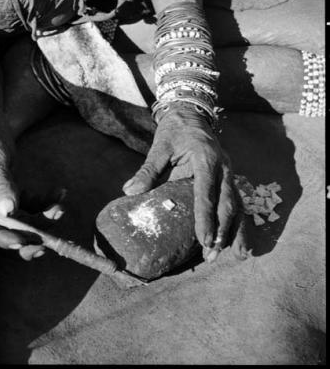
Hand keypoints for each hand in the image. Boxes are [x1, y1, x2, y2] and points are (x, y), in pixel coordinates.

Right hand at [0, 193, 65, 260]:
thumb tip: (7, 212)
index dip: (3, 239)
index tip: (22, 243)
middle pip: (6, 229)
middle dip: (29, 235)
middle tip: (47, 240)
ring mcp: (2, 199)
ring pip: (24, 219)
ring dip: (44, 218)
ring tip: (59, 209)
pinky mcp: (16, 192)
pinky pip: (32, 204)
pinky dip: (46, 202)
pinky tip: (60, 193)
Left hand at [122, 102, 248, 262]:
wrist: (191, 115)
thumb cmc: (174, 131)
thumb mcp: (159, 147)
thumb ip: (148, 170)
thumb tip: (129, 191)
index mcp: (206, 160)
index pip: (206, 193)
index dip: (206, 218)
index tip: (203, 240)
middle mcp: (224, 168)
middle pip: (228, 204)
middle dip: (222, 231)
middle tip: (212, 254)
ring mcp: (229, 173)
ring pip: (238, 205)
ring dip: (236, 231)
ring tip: (239, 255)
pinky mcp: (229, 178)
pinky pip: (237, 202)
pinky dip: (240, 222)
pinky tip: (240, 242)